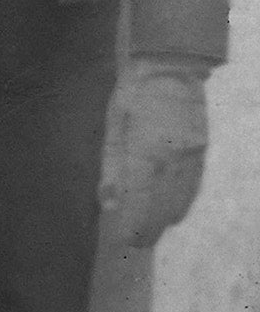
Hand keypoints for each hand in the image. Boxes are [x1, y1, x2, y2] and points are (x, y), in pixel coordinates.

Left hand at [100, 57, 209, 246]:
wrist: (171, 68)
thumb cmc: (132, 95)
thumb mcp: (112, 127)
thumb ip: (111, 168)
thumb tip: (109, 205)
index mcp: (146, 152)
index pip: (141, 202)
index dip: (135, 225)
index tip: (126, 241)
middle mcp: (173, 159)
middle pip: (164, 208)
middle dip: (149, 228)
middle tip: (135, 243)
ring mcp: (193, 157)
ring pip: (181, 200)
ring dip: (166, 218)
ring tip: (150, 230)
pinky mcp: (202, 152)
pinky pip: (192, 186)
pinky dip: (181, 201)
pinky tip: (172, 210)